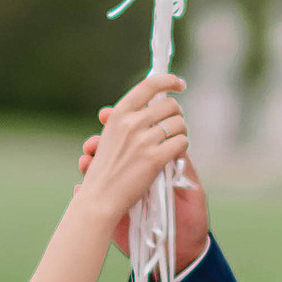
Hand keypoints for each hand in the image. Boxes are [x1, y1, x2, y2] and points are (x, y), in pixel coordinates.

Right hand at [75, 75, 190, 235]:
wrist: (99, 199)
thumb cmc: (104, 170)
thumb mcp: (109, 137)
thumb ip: (128, 120)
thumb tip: (153, 102)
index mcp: (119, 114)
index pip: (148, 86)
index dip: (167, 81)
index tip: (179, 84)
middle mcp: (131, 123)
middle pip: (170, 106)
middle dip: (177, 115)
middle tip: (173, 125)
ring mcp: (143, 141)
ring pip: (179, 124)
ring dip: (181, 132)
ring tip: (174, 141)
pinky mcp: (154, 159)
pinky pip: (181, 143)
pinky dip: (181, 147)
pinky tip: (173, 155)